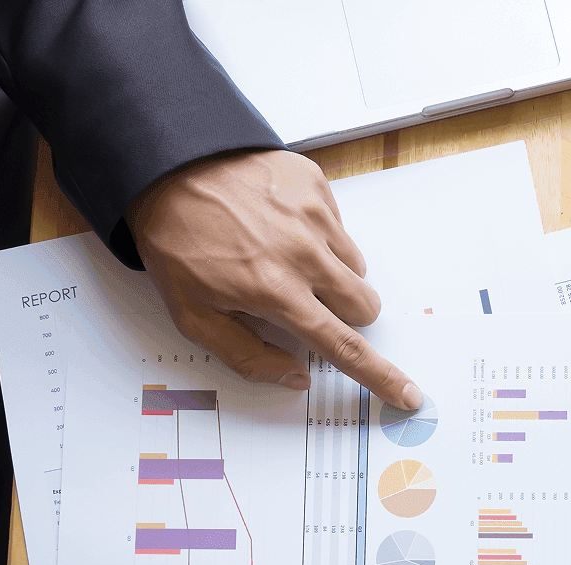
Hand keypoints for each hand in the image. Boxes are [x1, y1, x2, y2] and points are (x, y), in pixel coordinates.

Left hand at [125, 149, 421, 409]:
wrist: (163, 165)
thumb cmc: (175, 242)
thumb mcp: (192, 315)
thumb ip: (247, 356)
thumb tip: (295, 377)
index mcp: (276, 292)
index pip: (344, 346)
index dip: (381, 376)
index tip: (408, 394)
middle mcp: (304, 254)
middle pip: (364, 306)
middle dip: (343, 313)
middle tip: (303, 301)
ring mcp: (313, 215)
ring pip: (355, 268)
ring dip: (331, 273)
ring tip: (284, 257)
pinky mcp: (314, 185)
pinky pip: (339, 227)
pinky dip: (319, 235)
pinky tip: (280, 225)